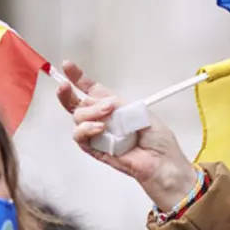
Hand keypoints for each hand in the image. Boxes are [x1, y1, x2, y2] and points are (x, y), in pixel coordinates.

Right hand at [56, 61, 199, 210]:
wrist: (162, 162)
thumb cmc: (158, 139)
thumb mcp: (139, 111)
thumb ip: (117, 102)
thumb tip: (100, 96)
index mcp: (114, 108)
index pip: (92, 91)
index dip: (78, 79)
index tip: (68, 66)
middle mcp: (104, 120)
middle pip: (77, 104)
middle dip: (70, 93)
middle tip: (69, 86)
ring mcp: (98, 134)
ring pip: (77, 118)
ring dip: (90, 112)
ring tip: (108, 113)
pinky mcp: (96, 150)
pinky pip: (80, 137)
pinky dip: (86, 129)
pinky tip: (99, 128)